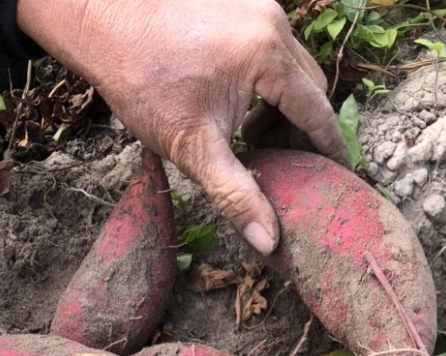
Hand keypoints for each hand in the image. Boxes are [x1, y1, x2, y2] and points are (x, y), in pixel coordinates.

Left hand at [17, 0, 349, 253]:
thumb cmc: (144, 84)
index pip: (318, 112)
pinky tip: (241, 113)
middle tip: (286, 169)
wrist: (104, 28)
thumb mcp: (194, 150)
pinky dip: (270, 85)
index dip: (331, 149)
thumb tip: (269, 242)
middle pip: (312, 89)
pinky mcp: (244, 5)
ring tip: (255, 143)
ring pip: (295, 70)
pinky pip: (275, 52)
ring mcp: (259, 8)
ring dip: (285, 109)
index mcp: (268, 56)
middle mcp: (273, 24)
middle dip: (303, 131)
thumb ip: (237, 196)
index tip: (341, 178)